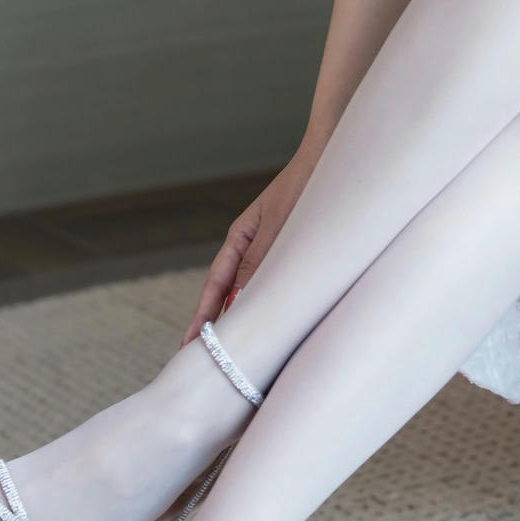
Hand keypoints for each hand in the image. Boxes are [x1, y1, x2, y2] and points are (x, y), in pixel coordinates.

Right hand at [177, 145, 320, 347]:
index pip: (216, 286)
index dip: (202, 318)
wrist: (331, 158)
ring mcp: (271, 250)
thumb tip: (240, 301)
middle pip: (229, 293)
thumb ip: (261, 262)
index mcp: (240, 237)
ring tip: (236, 354)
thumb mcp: (280, 227)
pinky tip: (273, 326)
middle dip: (218, 326)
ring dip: (246, 319)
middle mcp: (252, 246)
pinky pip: (275, 285)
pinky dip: (270, 306)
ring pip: (253, 292)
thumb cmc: (306, 187)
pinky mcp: (293, 252)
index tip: (188, 346)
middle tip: (203, 363)